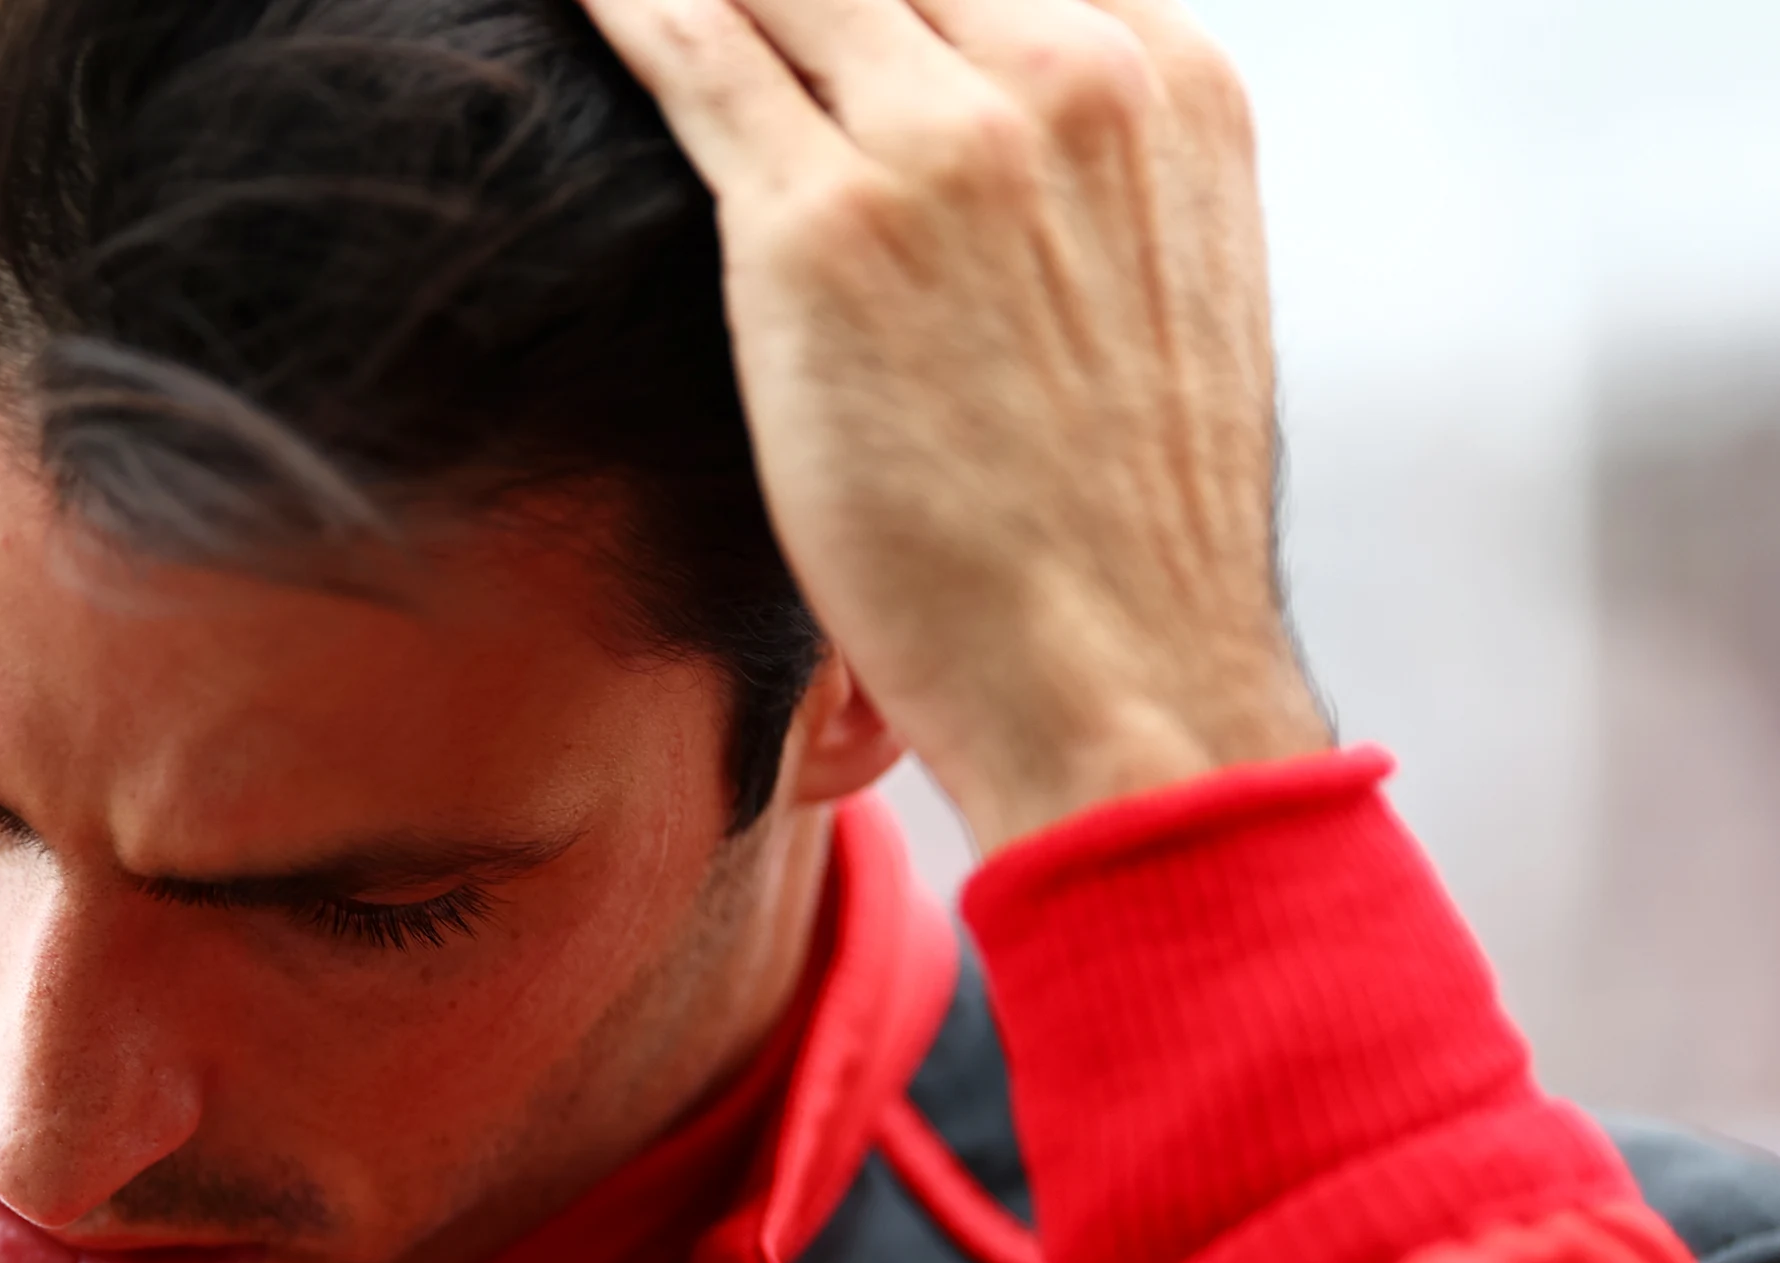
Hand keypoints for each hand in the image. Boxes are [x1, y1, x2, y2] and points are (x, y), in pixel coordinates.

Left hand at [575, 0, 1333, 852]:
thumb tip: (951, 163)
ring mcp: (945, 139)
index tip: (798, 16)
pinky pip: (689, 45)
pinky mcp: (821, 223)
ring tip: (614, 2)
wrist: (1124, 677)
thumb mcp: (1143, 296)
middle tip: (710, 19)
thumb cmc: (1112, 530)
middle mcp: (1069, 72)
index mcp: (1165, 78)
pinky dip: (618, 5)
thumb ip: (1061, 183)